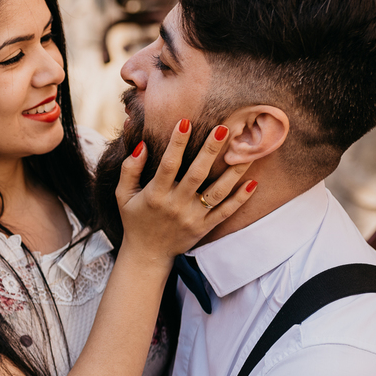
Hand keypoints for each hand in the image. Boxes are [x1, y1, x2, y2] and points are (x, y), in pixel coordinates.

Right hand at [117, 121, 255, 260]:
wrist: (147, 254)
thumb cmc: (135, 219)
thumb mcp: (122, 195)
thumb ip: (129, 170)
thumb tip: (142, 145)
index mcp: (155, 195)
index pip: (168, 165)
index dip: (176, 143)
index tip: (185, 121)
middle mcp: (175, 205)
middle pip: (196, 174)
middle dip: (210, 151)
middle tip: (224, 128)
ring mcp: (192, 217)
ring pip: (217, 193)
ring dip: (233, 172)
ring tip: (247, 152)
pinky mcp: (204, 227)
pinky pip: (225, 212)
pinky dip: (240, 199)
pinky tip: (253, 183)